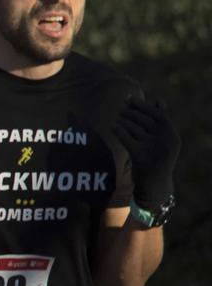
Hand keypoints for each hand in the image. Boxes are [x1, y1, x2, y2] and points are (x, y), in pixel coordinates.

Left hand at [115, 93, 178, 220]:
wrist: (155, 186)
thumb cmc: (157, 159)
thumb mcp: (163, 141)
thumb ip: (160, 122)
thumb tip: (156, 100)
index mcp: (172, 136)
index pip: (157, 114)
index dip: (143, 105)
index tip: (130, 99)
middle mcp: (165, 141)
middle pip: (144, 119)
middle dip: (131, 112)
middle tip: (120, 108)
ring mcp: (153, 149)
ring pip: (134, 128)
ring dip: (123, 120)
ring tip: (117, 117)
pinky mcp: (140, 157)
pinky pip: (127, 139)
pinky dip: (119, 130)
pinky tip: (113, 126)